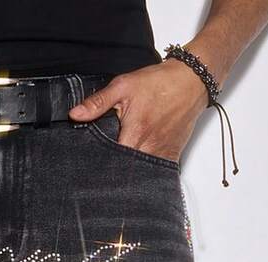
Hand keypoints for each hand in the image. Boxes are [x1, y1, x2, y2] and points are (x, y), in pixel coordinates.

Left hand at [69, 61, 208, 161]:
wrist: (191, 80)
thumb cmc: (159, 82)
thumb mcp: (123, 86)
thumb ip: (98, 103)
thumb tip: (75, 114)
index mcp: (134, 135)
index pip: (112, 161)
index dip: (101, 165)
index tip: (93, 169)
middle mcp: (148, 148)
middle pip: (126, 170)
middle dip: (115, 171)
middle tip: (103, 174)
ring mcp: (161, 154)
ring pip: (142, 173)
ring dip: (131, 172)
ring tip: (120, 171)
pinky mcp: (172, 155)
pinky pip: (157, 170)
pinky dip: (147, 171)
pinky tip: (138, 167)